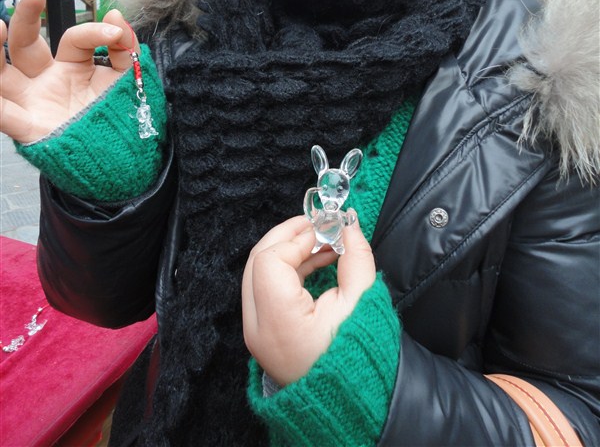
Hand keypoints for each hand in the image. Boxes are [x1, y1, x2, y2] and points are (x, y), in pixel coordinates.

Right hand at [0, 0, 138, 142]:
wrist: (123, 161)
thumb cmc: (120, 120)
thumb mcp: (128, 81)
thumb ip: (125, 50)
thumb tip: (116, 15)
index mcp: (72, 67)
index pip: (74, 39)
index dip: (93, 32)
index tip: (115, 34)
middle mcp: (47, 80)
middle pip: (26, 44)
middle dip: (26, 17)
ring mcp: (34, 103)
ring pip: (1, 74)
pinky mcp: (29, 129)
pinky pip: (4, 115)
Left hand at [242, 213, 375, 386]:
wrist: (349, 401)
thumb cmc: (356, 357)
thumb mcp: (362, 302)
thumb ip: (356, 257)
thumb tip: (349, 224)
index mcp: (278, 321)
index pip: (270, 260)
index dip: (296, 239)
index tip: (324, 232)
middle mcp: (258, 326)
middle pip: (258, 261)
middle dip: (288, 236)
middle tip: (318, 226)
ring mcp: (256, 330)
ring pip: (259, 271)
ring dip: (289, 250)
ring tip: (324, 243)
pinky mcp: (262, 331)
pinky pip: (265, 287)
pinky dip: (287, 268)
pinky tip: (316, 261)